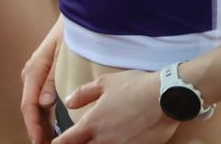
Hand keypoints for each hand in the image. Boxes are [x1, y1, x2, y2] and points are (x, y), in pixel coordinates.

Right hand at [20, 18, 63, 142]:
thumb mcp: (65, 54)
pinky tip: (51, 125)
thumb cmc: (72, 33)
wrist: (78, 16)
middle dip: (36, 127)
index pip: (29, 103)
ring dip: (40, 123)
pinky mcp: (44, 75)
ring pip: (34, 104)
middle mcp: (32, 72)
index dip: (33, 124)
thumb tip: (44, 103)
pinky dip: (44, 114)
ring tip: (47, 139)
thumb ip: (53, 78)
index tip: (38, 140)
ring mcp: (37, 74)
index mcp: (35, 68)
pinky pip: (40, 98)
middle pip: (30, 107)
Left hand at [55, 70, 175, 143]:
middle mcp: (103, 140)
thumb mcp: (105, 83)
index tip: (54, 143)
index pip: (67, 141)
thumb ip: (83, 94)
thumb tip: (68, 102)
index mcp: (92, 123)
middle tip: (77, 141)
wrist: (166, 97)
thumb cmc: (135, 87)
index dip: (58, 143)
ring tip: (95, 140)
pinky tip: (117, 141)